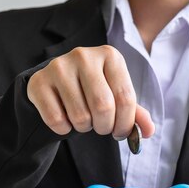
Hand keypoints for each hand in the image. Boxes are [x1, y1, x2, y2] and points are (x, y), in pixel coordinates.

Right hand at [27, 45, 155, 137]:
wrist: (56, 83)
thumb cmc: (92, 90)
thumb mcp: (116, 96)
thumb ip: (135, 113)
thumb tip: (149, 131)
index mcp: (110, 55)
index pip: (125, 99)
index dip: (125, 124)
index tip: (120, 132)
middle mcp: (84, 56)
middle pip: (103, 108)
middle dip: (105, 127)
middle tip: (101, 127)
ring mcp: (59, 67)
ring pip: (80, 116)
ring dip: (84, 128)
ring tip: (83, 119)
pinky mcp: (39, 82)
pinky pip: (56, 120)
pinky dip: (63, 129)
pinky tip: (65, 118)